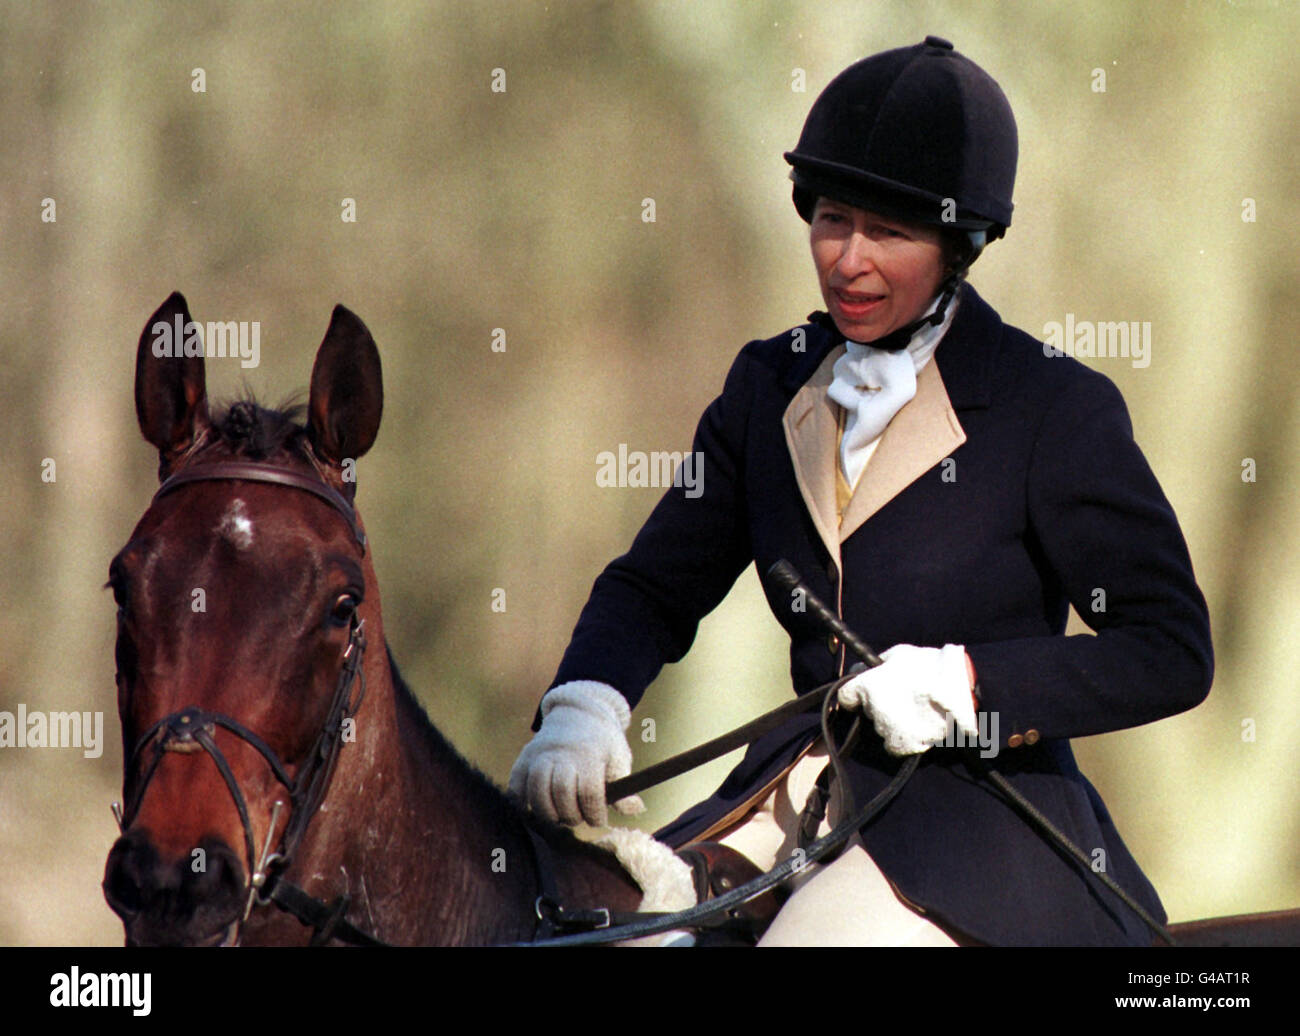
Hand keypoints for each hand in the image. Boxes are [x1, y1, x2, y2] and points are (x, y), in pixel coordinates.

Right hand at [508, 681, 645, 826]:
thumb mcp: (618, 758)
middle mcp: (561, 752)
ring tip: (558, 818)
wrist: (577, 713)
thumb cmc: (601, 742)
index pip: (589, 791)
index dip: (594, 813)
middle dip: (570, 815)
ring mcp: (539, 753)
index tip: (598, 820)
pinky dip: (523, 802)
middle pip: (560, 791)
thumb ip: (623, 787)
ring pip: (536, 789)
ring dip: (547, 813)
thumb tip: (635, 810)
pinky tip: (536, 810)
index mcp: (589, 753)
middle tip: (577, 819)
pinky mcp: (524, 757)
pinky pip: (516, 785)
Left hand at [837, 643, 977, 755]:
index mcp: (868, 686)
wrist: (960, 691)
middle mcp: (873, 710)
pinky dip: (902, 738)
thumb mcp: (900, 653)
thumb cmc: (930, 666)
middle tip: (900, 696)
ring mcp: (889, 729)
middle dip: (878, 704)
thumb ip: (876, 663)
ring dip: (891, 721)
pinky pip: (895, 744)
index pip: (845, 696)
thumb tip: (860, 669)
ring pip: (881, 727)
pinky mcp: (905, 745)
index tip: (863, 693)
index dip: (854, 693)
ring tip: (913, 711)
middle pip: (867, 710)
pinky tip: (917, 726)